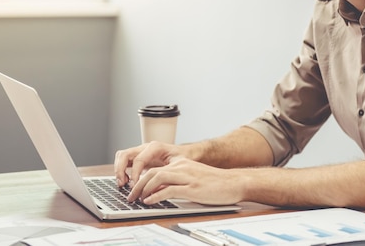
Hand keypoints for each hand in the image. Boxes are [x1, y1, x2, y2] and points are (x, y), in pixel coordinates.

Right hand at [113, 141, 186, 186]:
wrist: (186, 154)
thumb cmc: (183, 158)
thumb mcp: (179, 164)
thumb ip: (167, 173)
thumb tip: (157, 186)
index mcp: (155, 147)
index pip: (139, 159)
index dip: (135, 174)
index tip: (135, 186)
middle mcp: (145, 147)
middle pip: (125, 154)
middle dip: (120, 170)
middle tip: (122, 184)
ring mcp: (141, 152)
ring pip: (122, 156)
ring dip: (118, 170)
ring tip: (122, 184)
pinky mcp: (139, 158)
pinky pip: (125, 161)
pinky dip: (122, 171)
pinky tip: (127, 182)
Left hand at [126, 157, 243, 205]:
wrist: (234, 183)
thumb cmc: (215, 183)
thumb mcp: (193, 178)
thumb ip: (176, 182)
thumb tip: (158, 192)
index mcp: (182, 164)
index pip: (155, 168)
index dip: (141, 179)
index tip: (135, 189)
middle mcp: (182, 167)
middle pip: (152, 172)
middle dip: (137, 185)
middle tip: (130, 196)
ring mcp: (187, 177)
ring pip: (157, 178)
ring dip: (143, 190)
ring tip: (137, 200)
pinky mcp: (192, 188)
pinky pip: (169, 190)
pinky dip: (156, 196)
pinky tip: (150, 202)